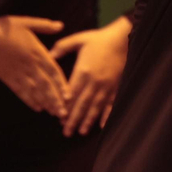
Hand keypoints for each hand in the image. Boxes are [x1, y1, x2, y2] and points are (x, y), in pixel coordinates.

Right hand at [0, 15, 68, 116]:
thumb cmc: (5, 27)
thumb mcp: (27, 22)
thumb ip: (45, 26)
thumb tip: (60, 25)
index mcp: (37, 51)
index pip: (53, 70)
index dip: (62, 84)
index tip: (69, 95)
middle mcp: (30, 65)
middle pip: (46, 85)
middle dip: (56, 99)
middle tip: (64, 112)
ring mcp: (18, 73)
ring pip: (35, 91)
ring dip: (45, 103)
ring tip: (54, 113)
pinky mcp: (8, 78)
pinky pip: (21, 91)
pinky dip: (29, 100)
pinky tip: (37, 108)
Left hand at [50, 16, 131, 136]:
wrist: (123, 38)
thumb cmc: (99, 39)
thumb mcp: (79, 39)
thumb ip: (62, 47)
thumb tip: (48, 56)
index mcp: (83, 70)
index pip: (71, 93)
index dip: (64, 107)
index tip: (58, 119)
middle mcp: (94, 81)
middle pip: (82, 104)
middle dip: (73, 119)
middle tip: (66, 133)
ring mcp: (106, 86)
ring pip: (95, 107)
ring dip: (88, 121)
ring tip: (81, 132)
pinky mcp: (116, 86)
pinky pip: (111, 104)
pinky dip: (106, 116)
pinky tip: (101, 126)